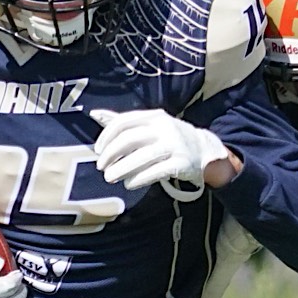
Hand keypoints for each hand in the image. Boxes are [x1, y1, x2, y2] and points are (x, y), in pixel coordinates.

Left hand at [90, 108, 230, 197]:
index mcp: (153, 117)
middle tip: (101, 167)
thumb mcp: (149, 125)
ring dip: (122, 168)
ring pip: (143, 156)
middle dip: (112, 154)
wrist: (204, 149)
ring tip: (110, 178)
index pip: (124, 122)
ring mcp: (175, 146)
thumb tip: (94, 114)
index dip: (106, 136)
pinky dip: (139, 178)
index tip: (98, 151)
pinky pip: (157, 171)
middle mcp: (164, 128)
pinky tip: (129, 184)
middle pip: (130, 139)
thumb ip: (123, 122)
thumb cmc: (168, 137)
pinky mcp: (182, 164)